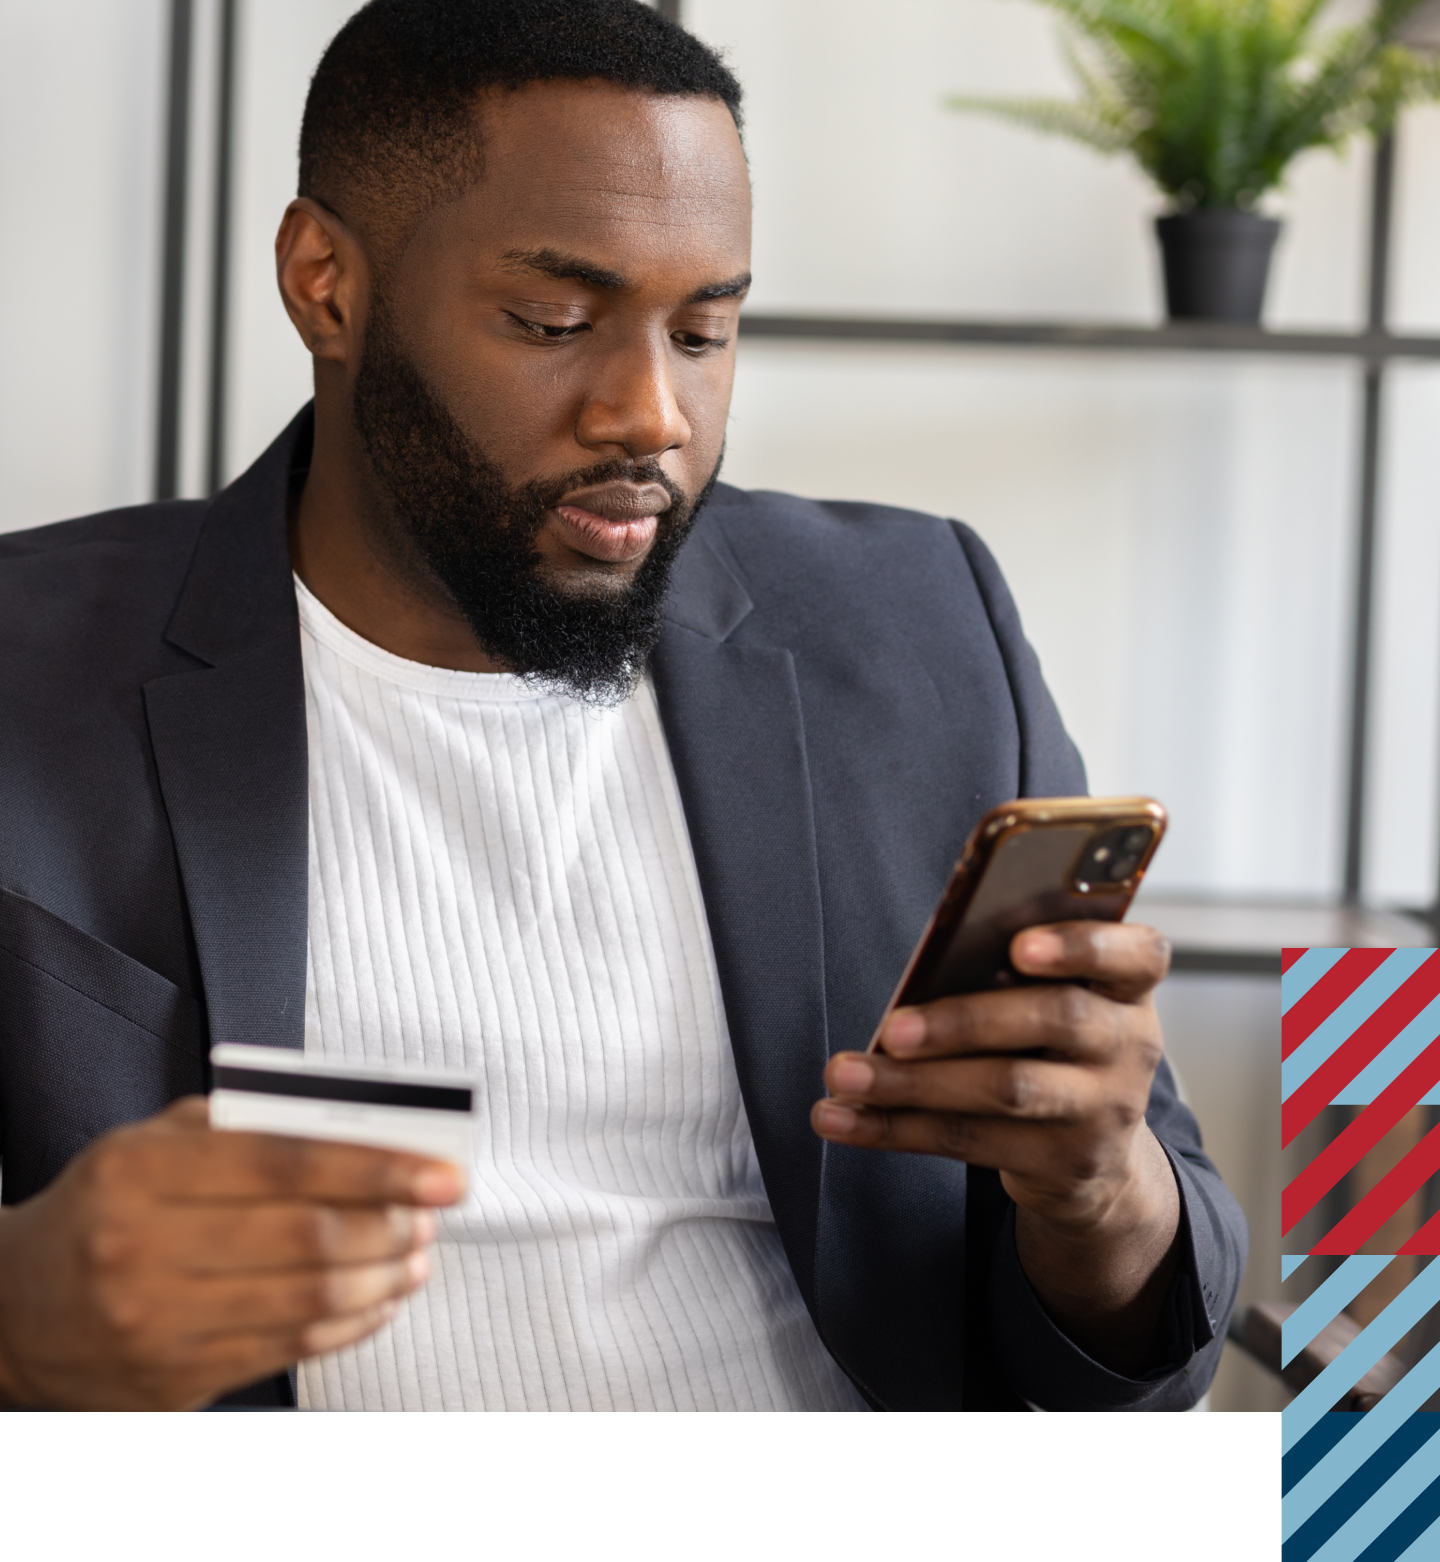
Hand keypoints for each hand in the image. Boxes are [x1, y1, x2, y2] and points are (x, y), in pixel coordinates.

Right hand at [0, 1098, 463, 1410]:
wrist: (13, 1308)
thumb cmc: (102, 1207)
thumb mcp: (154, 1142)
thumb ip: (248, 1125)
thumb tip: (360, 1126)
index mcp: (140, 1172)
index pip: (286, 1163)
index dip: (377, 1165)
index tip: (439, 1169)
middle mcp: (142, 1250)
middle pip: (309, 1236)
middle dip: (393, 1221)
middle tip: (433, 1208)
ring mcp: (157, 1325)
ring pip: (309, 1299)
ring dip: (385, 1275)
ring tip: (416, 1252)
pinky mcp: (174, 1382)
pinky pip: (290, 1349)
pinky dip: (352, 1322)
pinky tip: (379, 1297)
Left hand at [811, 922, 1181, 1373]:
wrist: (1092, 1157)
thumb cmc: (1049, 1044)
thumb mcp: (1052, 999)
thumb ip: (1010, 973)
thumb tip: (924, 965)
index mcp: (1126, 986)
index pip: (1138, 954)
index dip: (1082, 946)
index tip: (1021, 945)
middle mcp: (1129, 1045)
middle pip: (1056, 1020)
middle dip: (965, 1021)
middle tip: (893, 1028)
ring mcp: (1104, 1110)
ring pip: (1006, 1089)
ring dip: (913, 1083)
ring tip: (845, 1074)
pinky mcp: (1065, 1163)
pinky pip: (969, 1142)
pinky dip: (894, 1128)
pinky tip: (843, 1118)